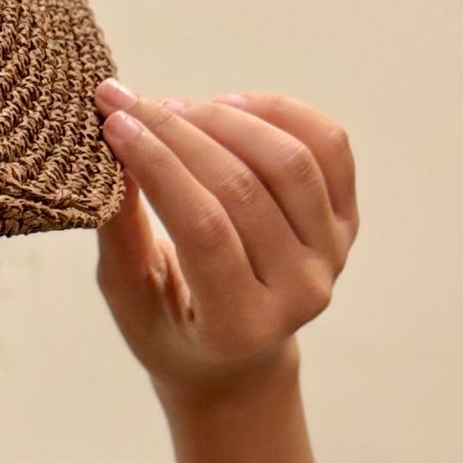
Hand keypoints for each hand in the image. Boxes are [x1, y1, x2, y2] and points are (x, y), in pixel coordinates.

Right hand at [91, 84, 358, 400]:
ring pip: (289, 160)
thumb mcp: (129, 297)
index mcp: (240, 325)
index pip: (203, 228)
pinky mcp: (348, 222)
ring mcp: (332, 255)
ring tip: (176, 107)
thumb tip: (115, 150)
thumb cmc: (169, 329)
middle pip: (244, 188)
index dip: (159, 166)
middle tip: (132, 102)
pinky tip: (231, 104)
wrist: (236, 359)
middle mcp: (300, 293)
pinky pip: (329, 146)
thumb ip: (121, 232)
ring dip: (226, 118)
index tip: (115, 123)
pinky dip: (280, 112)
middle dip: (180, 133)